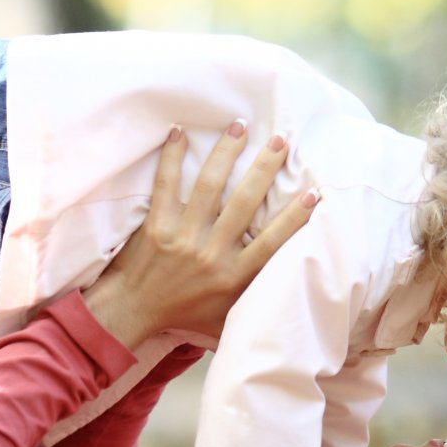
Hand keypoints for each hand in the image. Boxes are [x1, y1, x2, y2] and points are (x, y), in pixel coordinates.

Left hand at [81, 120, 319, 348]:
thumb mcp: (225, 319)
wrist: (133, 312)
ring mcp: (183, 237)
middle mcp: (211, 254)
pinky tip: (180, 132)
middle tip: (281, 140)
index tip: (313, 193)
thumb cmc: (184, 315)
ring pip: (210, 186)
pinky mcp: (156, 225)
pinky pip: (166, 184)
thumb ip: (253, 304)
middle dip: (265, 168)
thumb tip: (284, 295)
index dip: (293, 217)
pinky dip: (172, 157)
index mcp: (233, 276)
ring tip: (240, 126)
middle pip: (245, 203)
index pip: (271, 242)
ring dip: (226, 152)